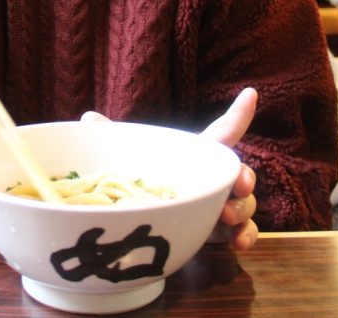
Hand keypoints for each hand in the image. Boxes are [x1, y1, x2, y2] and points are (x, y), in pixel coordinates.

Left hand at [81, 90, 258, 250]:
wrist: (152, 220)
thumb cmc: (148, 181)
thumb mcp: (131, 160)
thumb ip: (114, 139)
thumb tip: (87, 116)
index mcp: (198, 156)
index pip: (222, 133)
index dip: (237, 113)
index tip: (250, 93)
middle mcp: (214, 178)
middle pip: (239, 172)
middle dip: (244, 176)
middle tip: (239, 184)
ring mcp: (221, 204)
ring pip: (246, 204)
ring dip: (243, 209)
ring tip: (228, 217)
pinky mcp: (222, 231)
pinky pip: (244, 232)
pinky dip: (247, 236)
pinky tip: (239, 244)